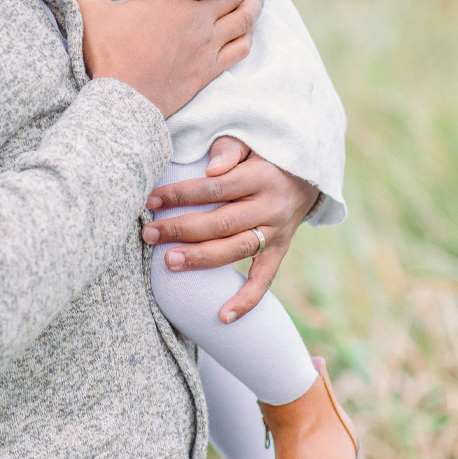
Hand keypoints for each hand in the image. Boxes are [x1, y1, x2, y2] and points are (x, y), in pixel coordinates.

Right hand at [74, 0, 263, 117]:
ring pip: (243, 18)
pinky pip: (240, 49)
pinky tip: (251, 31)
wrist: (122, 98)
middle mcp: (196, 18)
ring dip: (256, 3)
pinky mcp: (209, 69)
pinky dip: (249, 36)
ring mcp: (207, 45)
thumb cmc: (106, 54)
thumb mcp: (89, 12)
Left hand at [141, 137, 317, 321]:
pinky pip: (264, 279)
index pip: (214, 188)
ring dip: (201, 259)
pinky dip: (246, 301)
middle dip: (181, 229)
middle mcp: (271, 207)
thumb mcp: (253, 141)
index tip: (152, 200)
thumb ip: (230, 148)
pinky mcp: (281, 250)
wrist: (308, 174)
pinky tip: (223, 316)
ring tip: (169, 262)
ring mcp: (277, 232)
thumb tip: (211, 168)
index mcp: (261, 177)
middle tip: (149, 234)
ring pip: (236, 250)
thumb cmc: (266, 153)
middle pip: (220, 222)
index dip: (182, 194)